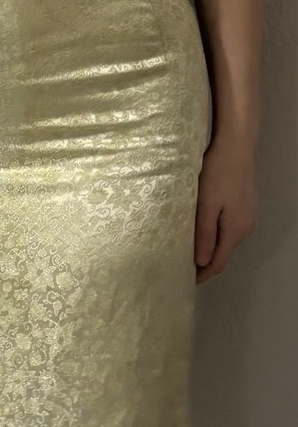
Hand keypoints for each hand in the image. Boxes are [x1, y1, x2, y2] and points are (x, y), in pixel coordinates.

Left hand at [194, 133, 257, 282]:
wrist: (237, 146)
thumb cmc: (218, 173)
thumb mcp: (206, 205)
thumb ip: (204, 234)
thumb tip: (202, 262)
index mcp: (236, 230)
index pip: (218, 262)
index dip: (203, 274)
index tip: (185, 281)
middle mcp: (245, 227)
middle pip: (223, 252)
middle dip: (204, 262)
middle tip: (181, 266)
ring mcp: (247, 215)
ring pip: (225, 239)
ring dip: (209, 246)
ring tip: (188, 249)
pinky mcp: (244, 204)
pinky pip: (227, 227)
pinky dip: (214, 233)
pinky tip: (201, 229)